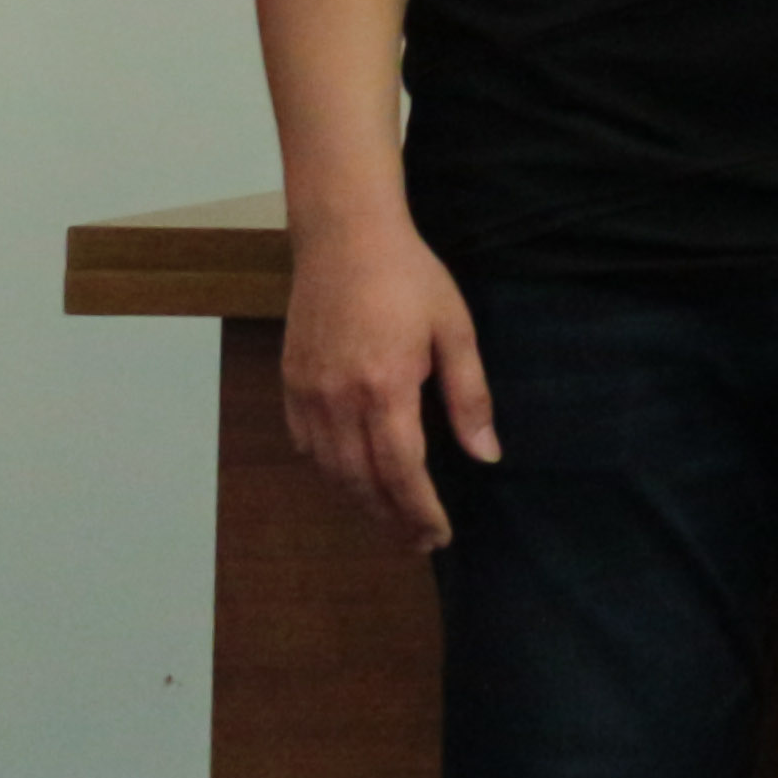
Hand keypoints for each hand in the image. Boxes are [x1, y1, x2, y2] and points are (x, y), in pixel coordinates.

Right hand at [282, 213, 496, 549]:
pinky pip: (305, 444)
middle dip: (392, 518)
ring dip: (360, 501)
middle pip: (362, 482)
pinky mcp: (290, 382)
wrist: (345, 236)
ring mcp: (308, 392)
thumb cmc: (409, 277)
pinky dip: (329, 469)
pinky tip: (350, 476)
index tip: (439, 536)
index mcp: (385, 388)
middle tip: (418, 541)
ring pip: (330, 469)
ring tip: (390, 518)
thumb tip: (486, 455)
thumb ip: (469, 396)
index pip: (402, 472)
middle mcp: (339, 399)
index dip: (420, 511)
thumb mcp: (455, 329)